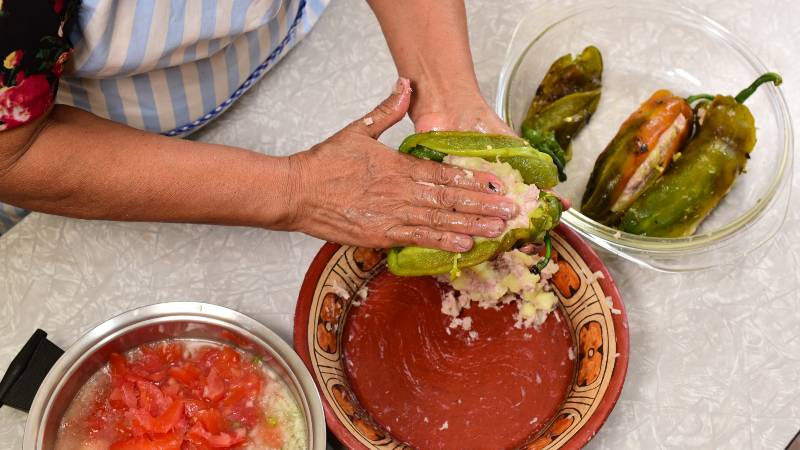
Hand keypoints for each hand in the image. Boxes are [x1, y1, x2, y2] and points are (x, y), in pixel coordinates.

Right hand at [286, 78, 518, 251]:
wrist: (296, 192)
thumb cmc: (325, 163)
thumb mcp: (358, 129)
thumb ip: (387, 109)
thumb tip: (406, 84)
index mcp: (399, 167)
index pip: (445, 174)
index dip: (474, 180)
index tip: (498, 185)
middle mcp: (401, 193)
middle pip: (450, 200)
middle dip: (483, 207)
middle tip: (510, 212)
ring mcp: (392, 216)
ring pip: (440, 222)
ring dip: (471, 227)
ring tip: (497, 231)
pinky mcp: (381, 235)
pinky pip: (418, 240)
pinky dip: (442, 243)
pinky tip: (464, 246)